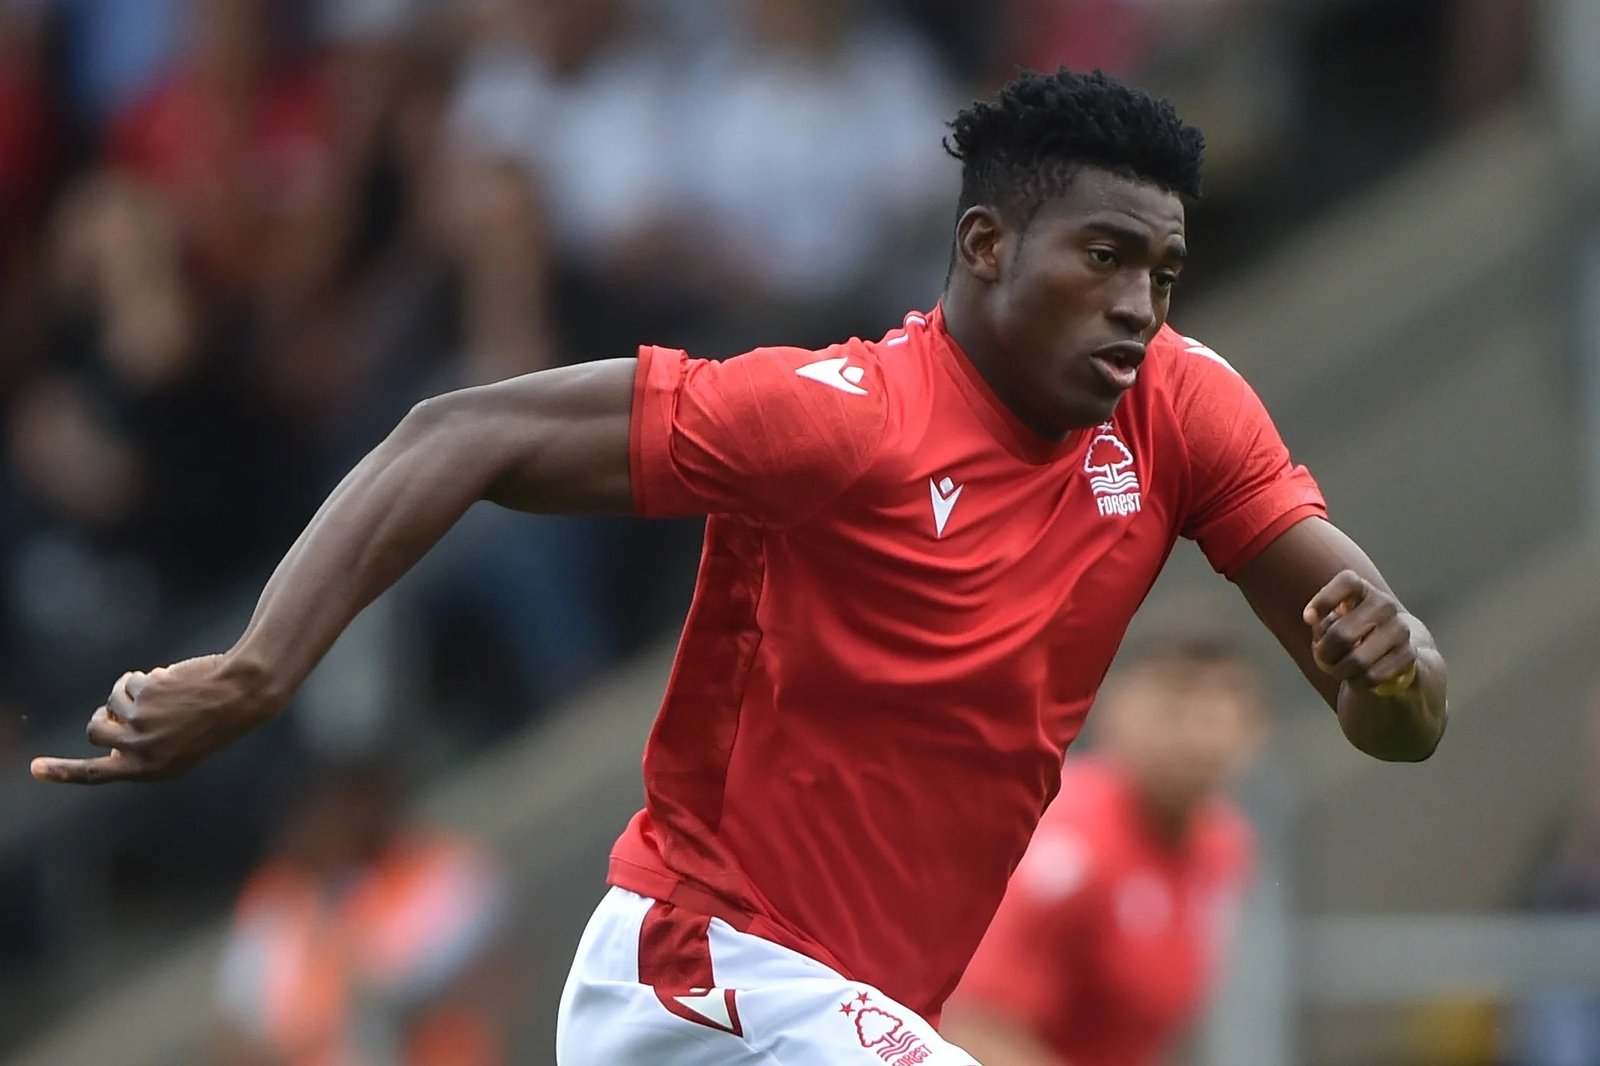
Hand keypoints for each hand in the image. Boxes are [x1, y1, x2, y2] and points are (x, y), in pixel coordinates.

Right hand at [31, 655, 278, 784]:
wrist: (244, 694)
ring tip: (165, 688)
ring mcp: (140, 723)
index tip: (35, 769)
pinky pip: (128, 682)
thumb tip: (111, 739)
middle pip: (95, 732)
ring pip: (112, 702)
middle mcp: (141, 752)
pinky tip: (172, 679)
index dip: (63, 771)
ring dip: (131, 691)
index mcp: (151, 771)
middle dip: (103, 715)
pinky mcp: (144, 696)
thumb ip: (145, 748)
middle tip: (126, 704)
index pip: (96, 774)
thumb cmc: (217, 719)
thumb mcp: (182, 746)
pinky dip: (144, 678)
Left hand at [1302, 570, 1418, 696]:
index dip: (1325, 599)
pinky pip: (1373, 676)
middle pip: (1342, 633)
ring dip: (1341, 671)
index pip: (1347, 582)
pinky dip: (1360, 682)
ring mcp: (1400, 629)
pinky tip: (1359, 678)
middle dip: (1325, 653)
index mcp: (1363, 590)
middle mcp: (1384, 605)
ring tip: (1339, 670)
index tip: (1308, 618)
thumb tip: (1314, 622)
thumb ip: (1323, 624)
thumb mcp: (1334, 624)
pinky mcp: (1408, 655)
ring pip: (1358, 660)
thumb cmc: (1353, 632)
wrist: (1393, 650)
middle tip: (1322, 659)